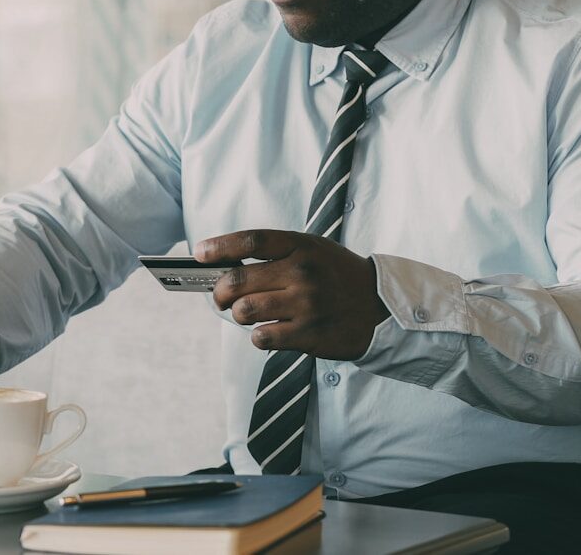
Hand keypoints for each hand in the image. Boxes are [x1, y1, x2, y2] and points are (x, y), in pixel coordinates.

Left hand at [195, 229, 389, 361]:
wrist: (380, 306)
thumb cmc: (337, 275)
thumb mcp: (313, 250)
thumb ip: (276, 254)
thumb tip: (226, 265)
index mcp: (301, 246)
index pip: (251, 241)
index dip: (220, 246)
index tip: (200, 254)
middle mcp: (302, 273)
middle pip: (238, 280)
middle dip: (220, 291)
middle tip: (221, 296)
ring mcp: (306, 305)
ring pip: (245, 311)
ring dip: (239, 314)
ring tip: (248, 313)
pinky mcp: (309, 334)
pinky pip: (263, 337)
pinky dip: (259, 336)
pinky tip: (270, 330)